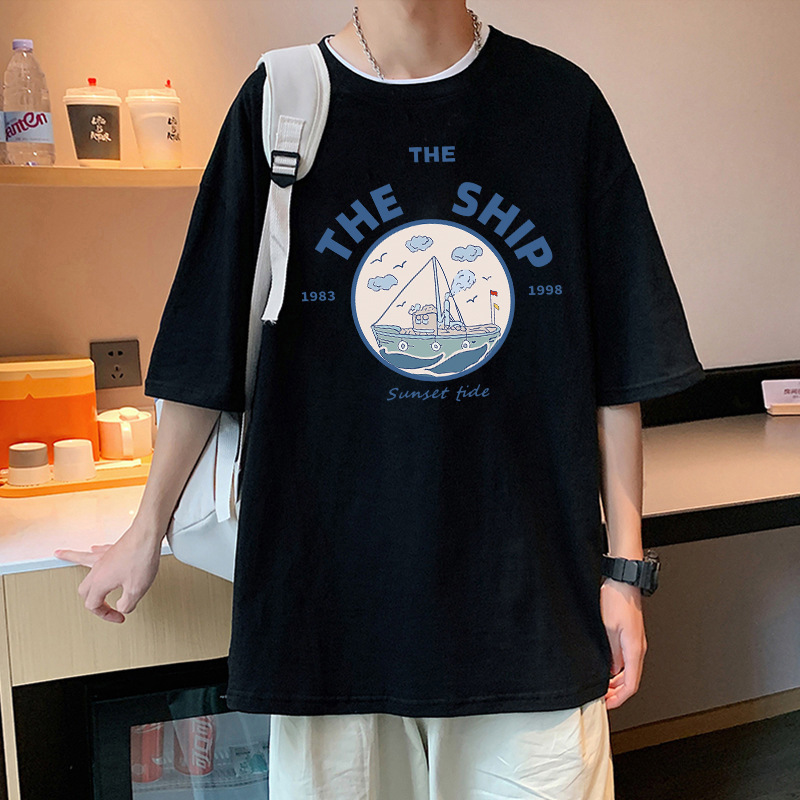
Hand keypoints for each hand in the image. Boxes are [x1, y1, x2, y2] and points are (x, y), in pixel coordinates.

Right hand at [53, 523, 162, 623]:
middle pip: (85, 589)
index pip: (93, 605)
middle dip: (92, 601)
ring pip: (83, 560)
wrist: (147, 534)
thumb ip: (126, 604)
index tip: (118, 616)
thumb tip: (122, 607)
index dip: (106, 614)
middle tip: (101, 608)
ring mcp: (104, 557)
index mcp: (100, 582)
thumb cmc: (141, 558)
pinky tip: (94, 549)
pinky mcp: (113, 549)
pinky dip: (93, 553)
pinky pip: (98, 551)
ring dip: (72, 560)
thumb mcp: (137, 590)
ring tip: (60, 555)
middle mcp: (98, 569)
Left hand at [600, 578, 646, 708]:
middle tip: (601, 698)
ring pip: (628, 670)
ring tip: (601, 687)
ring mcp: (634, 642)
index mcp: (634, 650)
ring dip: (616, 681)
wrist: (622, 581)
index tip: (607, 705)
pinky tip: (605, 668)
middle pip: (631, 680)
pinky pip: (625, 659)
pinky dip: (616, 669)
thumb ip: (610, 653)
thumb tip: (610, 671)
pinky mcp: (629, 635)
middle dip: (616, 693)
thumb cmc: (617, 600)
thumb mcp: (607, 629)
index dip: (619, 699)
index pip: (631, 685)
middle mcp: (638, 648)